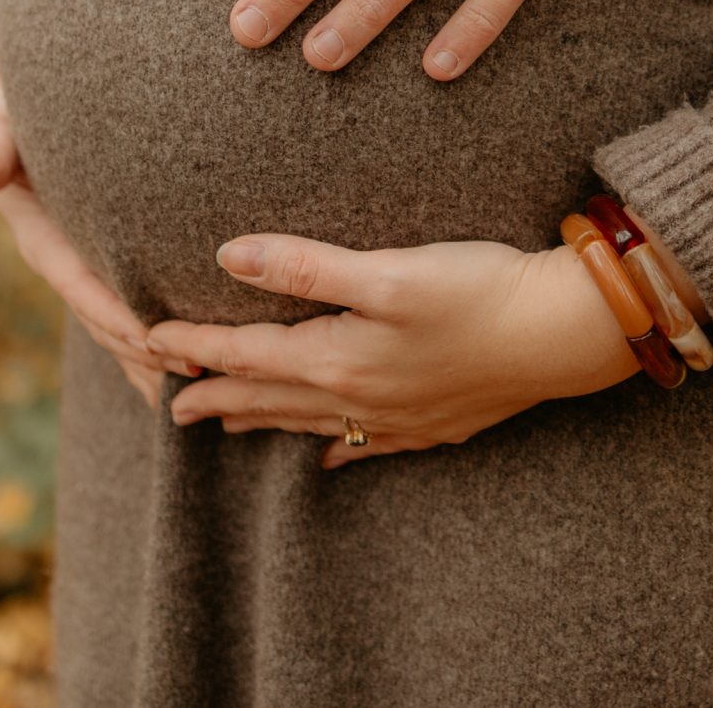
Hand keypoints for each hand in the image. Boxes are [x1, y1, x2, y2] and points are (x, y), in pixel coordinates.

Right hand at [0, 66, 198, 409]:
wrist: (18, 124)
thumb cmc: (9, 121)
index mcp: (44, 241)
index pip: (83, 287)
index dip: (117, 316)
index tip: (154, 339)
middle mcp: (68, 266)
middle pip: (109, 319)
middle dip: (149, 347)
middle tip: (202, 363)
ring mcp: (89, 272)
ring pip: (124, 325)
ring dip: (160, 355)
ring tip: (210, 373)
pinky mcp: (109, 268)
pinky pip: (135, 311)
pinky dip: (160, 344)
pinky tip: (201, 365)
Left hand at [144, 233, 641, 468]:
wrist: (565, 334)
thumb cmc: (478, 290)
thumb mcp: (387, 270)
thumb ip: (305, 265)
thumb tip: (227, 254)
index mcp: (339, 357)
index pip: (246, 353)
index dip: (194, 345)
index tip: (147, 338)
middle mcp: (360, 398)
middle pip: (270, 398)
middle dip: (216, 396)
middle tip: (167, 407)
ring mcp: (399, 419)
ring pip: (312, 424)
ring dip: (265, 422)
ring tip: (229, 426)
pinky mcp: (437, 425)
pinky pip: (368, 445)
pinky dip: (338, 449)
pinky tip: (333, 458)